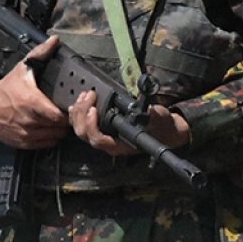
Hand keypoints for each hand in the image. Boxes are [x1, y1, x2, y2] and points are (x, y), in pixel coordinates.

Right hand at [0, 38, 66, 149]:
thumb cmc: (5, 88)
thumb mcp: (22, 68)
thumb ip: (40, 54)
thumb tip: (54, 41)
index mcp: (31, 102)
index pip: (59, 115)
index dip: (69, 112)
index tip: (73, 105)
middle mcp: (28, 121)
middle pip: (59, 127)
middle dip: (67, 121)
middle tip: (70, 113)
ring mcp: (25, 134)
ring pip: (54, 137)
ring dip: (60, 130)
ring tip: (61, 120)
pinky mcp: (22, 143)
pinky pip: (45, 144)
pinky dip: (51, 138)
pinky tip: (51, 128)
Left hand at [67, 90, 189, 155]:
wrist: (165, 130)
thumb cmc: (160, 126)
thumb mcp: (156, 118)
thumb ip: (147, 114)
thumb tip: (139, 109)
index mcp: (120, 145)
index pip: (98, 140)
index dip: (91, 125)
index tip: (94, 109)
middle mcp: (109, 144)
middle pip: (85, 134)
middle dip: (82, 114)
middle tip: (88, 96)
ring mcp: (105, 137)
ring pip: (82, 130)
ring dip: (78, 113)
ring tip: (83, 97)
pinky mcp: (104, 130)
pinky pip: (85, 126)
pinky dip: (78, 115)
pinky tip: (76, 105)